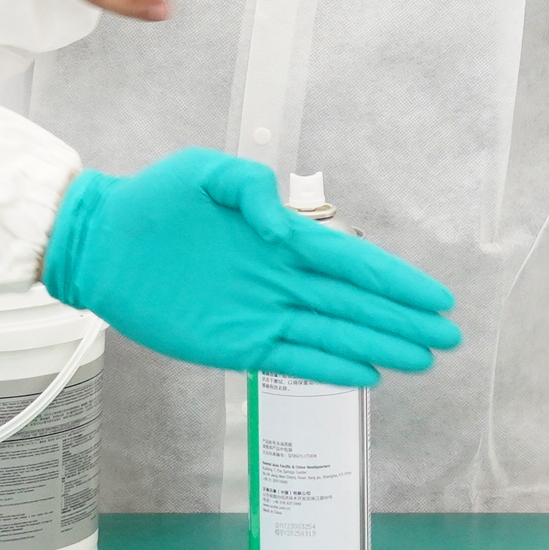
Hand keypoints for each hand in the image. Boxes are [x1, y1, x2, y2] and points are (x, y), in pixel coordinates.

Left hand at [41, 150, 465, 384]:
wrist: (100, 243)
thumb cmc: (153, 200)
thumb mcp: (206, 172)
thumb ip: (254, 190)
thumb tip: (286, 229)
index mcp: (279, 238)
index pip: (350, 262)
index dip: (395, 281)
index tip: (436, 297)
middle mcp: (280, 279)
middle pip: (354, 303)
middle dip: (401, 320)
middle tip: (448, 338)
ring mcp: (261, 314)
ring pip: (333, 334)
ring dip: (378, 347)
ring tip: (422, 361)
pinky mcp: (235, 344)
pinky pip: (292, 360)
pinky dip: (330, 368)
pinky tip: (367, 376)